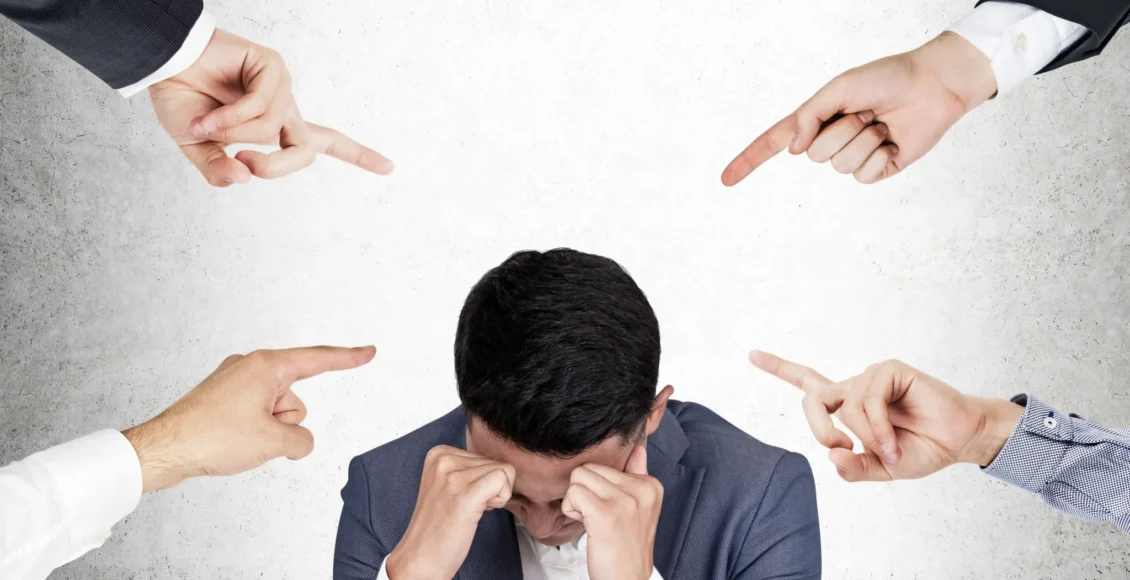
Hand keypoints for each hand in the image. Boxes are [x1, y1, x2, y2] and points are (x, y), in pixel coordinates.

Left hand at [122, 345, 376, 491]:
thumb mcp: (272, 443)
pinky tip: (231, 441)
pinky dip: (253, 432)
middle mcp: (249, 366)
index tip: (368, 352)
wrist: (164, 449)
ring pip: (276, 411)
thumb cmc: (210, 437)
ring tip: (238, 441)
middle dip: (286, 424)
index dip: (348, 358)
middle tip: (256, 437)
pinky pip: (256, 415)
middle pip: (294, 398)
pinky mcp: (223, 398)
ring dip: (268, 431)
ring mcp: (234, 382)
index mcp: (265, 366)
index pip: (318, 360)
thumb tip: (297, 441)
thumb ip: (302, 440)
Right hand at [148, 29, 393, 186]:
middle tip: (247, 164)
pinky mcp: (272, 66)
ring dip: (234, 135)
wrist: (163, 67)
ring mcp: (281, 86)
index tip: (390, 167)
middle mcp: (285, 109)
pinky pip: (261, 106)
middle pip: (307, 149)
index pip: (325, 143)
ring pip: (273, 130)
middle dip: (278, 166)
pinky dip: (231, 118)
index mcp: (275, 129)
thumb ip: (219, 170)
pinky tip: (207, 116)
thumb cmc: (182, 103)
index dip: (357, 155)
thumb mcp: (197, 149)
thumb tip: (245, 179)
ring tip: (204, 128)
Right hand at [386, 446, 515, 579]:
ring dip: (495, 495)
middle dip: (490, 487)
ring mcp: (452, 475)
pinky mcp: (465, 494)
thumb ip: (468, 468)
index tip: (463, 498)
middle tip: (467, 507)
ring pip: (504, 471)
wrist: (420, 558)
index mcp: (438, 453)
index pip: (486, 455)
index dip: (483, 481)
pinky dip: (501, 499)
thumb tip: (501, 464)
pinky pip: (503, 480)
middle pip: (496, 462)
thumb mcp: (447, 484)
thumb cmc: (438, 527)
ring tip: (469, 511)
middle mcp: (443, 459)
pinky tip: (479, 512)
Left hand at [561, 445, 661, 579]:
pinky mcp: (606, 513)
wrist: (627, 579)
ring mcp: (625, 500)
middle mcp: (641, 489)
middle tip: (597, 515)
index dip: (598, 486)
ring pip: (578, 477)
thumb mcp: (640, 507)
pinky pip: (573, 494)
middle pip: (589, 467)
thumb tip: (638, 448)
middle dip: (584, 490)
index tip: (609, 508)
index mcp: (650, 485)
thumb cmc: (626, 547)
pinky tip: (587, 525)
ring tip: (592, 519)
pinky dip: (571, 510)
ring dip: (576, 500)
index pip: (607, 462)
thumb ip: (637, 474)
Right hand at [721, 31, 995, 185]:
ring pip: (840, 165)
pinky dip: (879, 155)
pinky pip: (864, 175)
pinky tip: (892, 140)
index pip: (774, 143)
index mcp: (816, 120)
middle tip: (864, 111)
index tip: (725, 179)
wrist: (932, 85)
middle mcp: (831, 141)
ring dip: (863, 140)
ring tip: (880, 121)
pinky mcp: (877, 170)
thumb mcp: (839, 88)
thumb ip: (810, 116)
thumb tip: (795, 151)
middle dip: (840, 131)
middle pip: (815, 155)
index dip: (749, 160)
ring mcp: (853, 157)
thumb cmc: (885, 78)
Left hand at [749, 351, 1023, 481]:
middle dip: (820, 426)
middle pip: (813, 398)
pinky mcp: (889, 371)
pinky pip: (867, 401)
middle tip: (840, 446)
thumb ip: (854, 468)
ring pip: (846, 408)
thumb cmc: (921, 449)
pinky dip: (878, 427)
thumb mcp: (882, 469)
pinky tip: (895, 439)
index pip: (808, 383)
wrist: (959, 441)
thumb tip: (831, 455)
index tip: (752, 354)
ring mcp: (871, 377)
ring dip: (868, 437)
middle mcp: (855, 388)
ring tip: (891, 450)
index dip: (779, 367)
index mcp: (848, 406)